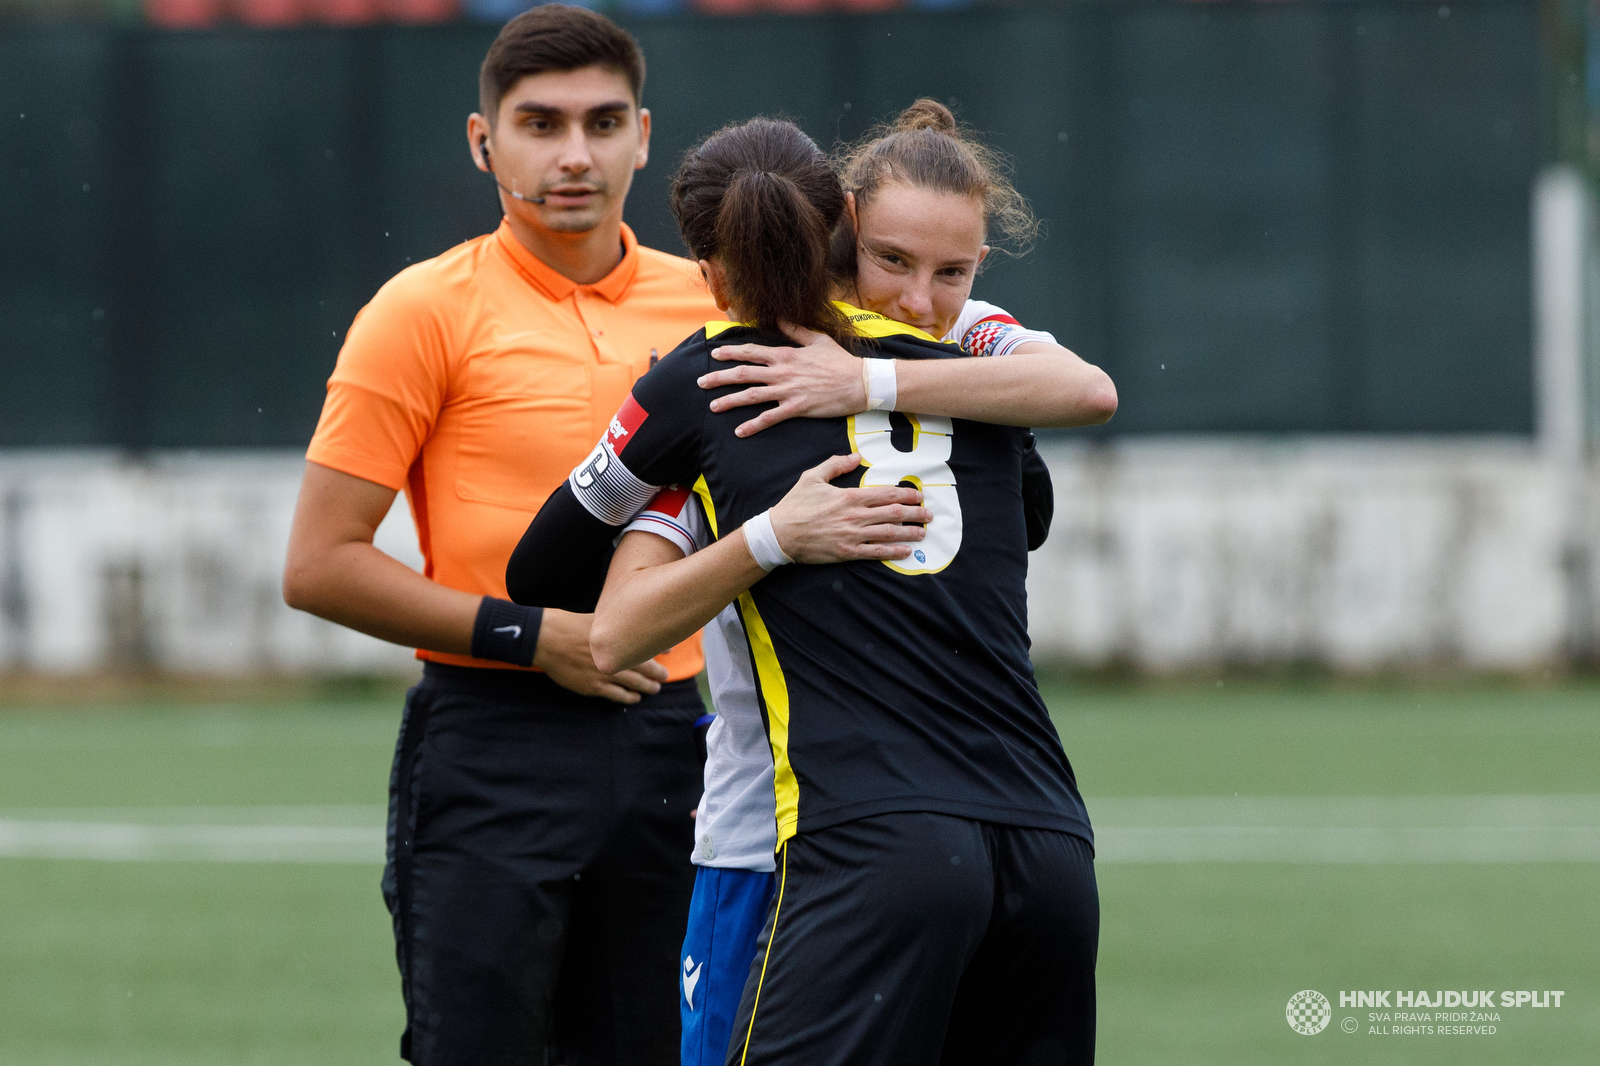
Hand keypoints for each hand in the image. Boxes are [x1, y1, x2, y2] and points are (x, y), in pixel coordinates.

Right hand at [533, 608, 669, 703]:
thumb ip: (615, 619)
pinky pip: (616, 695)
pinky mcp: (592, 686)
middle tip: (665, 675)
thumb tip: (633, 614)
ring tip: (655, 688)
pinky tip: (635, 698)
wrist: (544, 638)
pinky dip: (629, 697)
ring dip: (647, 687)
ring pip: (633, 683)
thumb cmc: (568, 622)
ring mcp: (604, 672)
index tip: (670, 650)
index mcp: (616, 637)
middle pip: (644, 667)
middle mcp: (613, 655)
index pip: (645, 644)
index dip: (660, 648)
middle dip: (658, 673)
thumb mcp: (595, 615)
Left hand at [699, 324, 866, 436]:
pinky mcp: (797, 408)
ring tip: (713, 407)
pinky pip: (770, 418)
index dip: (730, 353)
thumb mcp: (818, 340)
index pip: (751, 352)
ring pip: (752, 396)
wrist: (860, 382)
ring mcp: (788, 391)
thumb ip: (796, 331)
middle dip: (720, 377)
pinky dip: (753, 425)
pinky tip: (739, 431)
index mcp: (786, 355)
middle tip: (701, 382)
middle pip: (744, 373)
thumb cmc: (840, 362)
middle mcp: (783, 372)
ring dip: (730, 401)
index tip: (714, 354)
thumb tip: (779, 319)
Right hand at [766, 455, 930, 563]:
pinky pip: (876, 552)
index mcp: (849, 496)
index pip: (886, 494)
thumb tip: (856, 456)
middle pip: (893, 513)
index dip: (906, 495)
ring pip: (889, 533)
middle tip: (929, 515)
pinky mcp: (847, 552)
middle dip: (915, 514)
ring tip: (923, 533)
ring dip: (910, 532)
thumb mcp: (812, 477)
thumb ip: (836, 464)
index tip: (919, 496)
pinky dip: (894, 551)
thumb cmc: (795, 505)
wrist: (779, 534)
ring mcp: (852, 535)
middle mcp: (855, 516)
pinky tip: (907, 551)